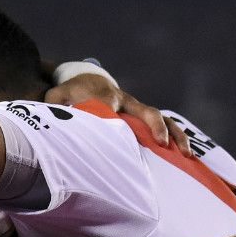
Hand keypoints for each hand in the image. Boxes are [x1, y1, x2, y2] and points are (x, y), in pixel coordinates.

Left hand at [45, 73, 189, 152]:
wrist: (87, 80)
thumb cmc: (70, 93)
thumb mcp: (56, 97)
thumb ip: (55, 105)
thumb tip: (48, 117)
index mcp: (105, 96)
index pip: (113, 107)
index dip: (115, 117)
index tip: (120, 132)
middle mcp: (126, 101)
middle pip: (146, 111)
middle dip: (155, 127)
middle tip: (162, 144)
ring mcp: (137, 108)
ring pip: (162, 118)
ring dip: (175, 135)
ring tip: (187, 154)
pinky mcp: (143, 116)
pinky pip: (165, 125)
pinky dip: (176, 138)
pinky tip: (186, 157)